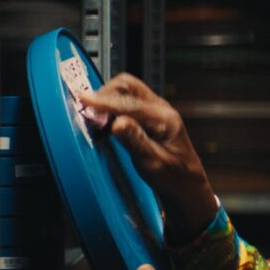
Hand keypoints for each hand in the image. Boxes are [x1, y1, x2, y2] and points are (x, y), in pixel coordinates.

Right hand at [80, 73, 217, 244]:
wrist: (186, 184)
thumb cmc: (174, 177)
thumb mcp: (153, 163)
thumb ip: (136, 141)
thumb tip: (117, 123)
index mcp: (165, 119)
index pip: (129, 103)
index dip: (104, 102)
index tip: (84, 102)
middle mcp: (161, 109)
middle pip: (127, 85)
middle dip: (105, 95)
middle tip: (88, 112)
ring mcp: (154, 110)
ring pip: (125, 91)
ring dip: (107, 100)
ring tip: (94, 118)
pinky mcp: (147, 116)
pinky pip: (125, 101)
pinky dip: (111, 106)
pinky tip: (104, 121)